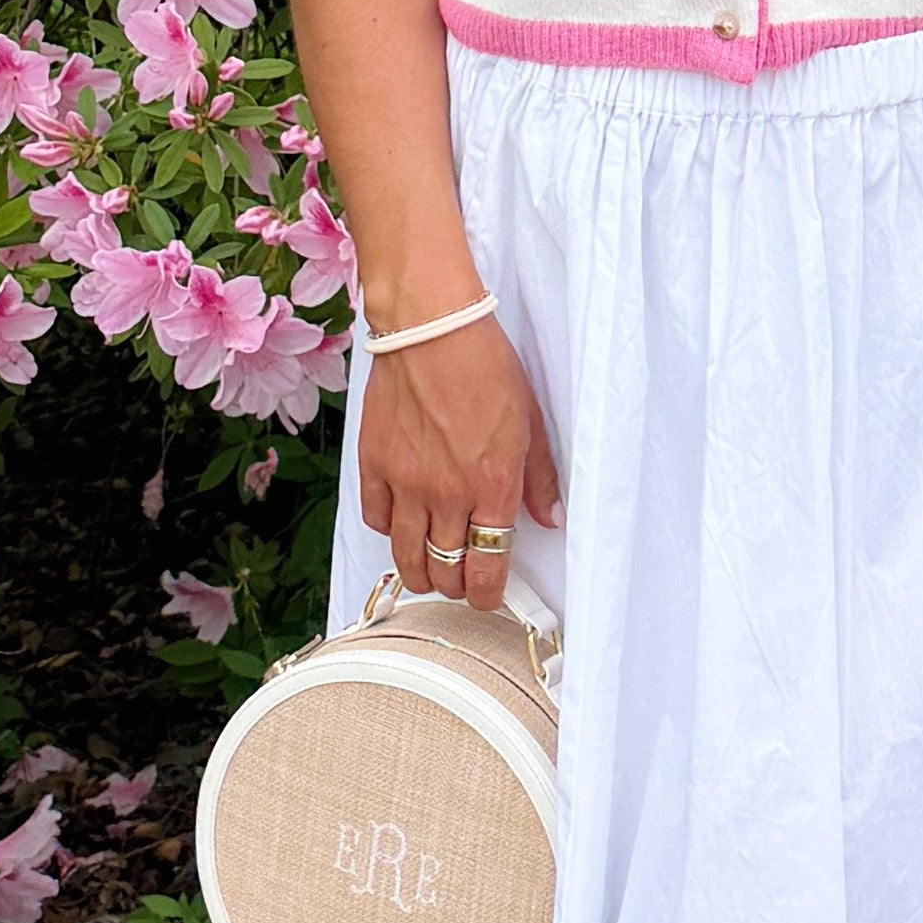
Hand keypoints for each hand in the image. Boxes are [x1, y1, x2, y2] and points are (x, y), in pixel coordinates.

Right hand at [358, 320, 559, 613]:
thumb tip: (549, 518)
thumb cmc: (485, 365)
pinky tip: (401, 523)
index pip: (489, 566)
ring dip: (420, 573)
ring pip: (406, 557)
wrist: (430, 327)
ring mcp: (406, 483)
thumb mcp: (530, 421)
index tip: (489, 595)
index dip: (488, 594)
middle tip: (462, 580)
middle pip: (446, 571)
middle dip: (456, 587)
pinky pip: (376, 520)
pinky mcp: (373, 465)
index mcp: (492, 486)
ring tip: (429, 571)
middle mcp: (447, 494)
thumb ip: (539, 478)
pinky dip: (389, 530)